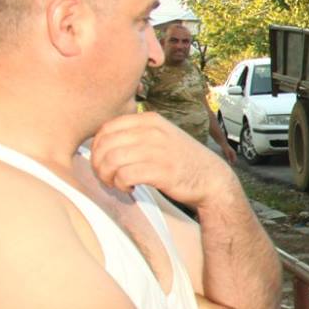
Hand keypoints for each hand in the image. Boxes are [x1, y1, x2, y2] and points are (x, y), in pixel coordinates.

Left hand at [89, 112, 239, 209]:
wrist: (212, 178)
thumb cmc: (182, 160)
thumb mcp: (161, 136)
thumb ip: (137, 134)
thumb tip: (101, 143)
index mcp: (150, 120)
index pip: (107, 128)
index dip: (96, 147)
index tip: (102, 161)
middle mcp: (153, 131)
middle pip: (105, 144)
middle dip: (98, 164)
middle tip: (106, 176)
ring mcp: (158, 150)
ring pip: (112, 160)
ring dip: (107, 176)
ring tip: (116, 183)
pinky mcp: (161, 171)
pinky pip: (125, 175)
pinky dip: (121, 184)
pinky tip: (129, 188)